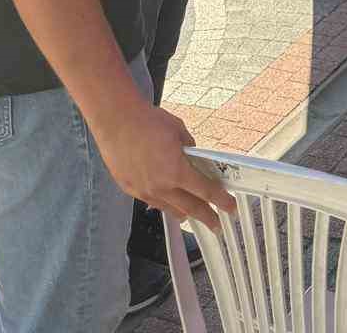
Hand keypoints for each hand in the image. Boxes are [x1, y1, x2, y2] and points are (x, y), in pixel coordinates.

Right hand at [94, 101, 235, 227]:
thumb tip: (194, 157)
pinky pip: (153, 203)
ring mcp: (144, 191)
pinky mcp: (131, 190)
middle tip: (216, 225)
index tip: (230, 208)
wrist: (116, 122)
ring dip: (185, 213)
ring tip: (194, 215)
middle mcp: (161, 186)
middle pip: (190, 208)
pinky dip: (165, 204)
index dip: (220, 201)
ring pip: (170, 210)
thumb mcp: (179, 130)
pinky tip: (169, 202)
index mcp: (176, 170)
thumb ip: (189, 149)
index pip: (205, 191)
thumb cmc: (147, 122)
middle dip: (206, 217)